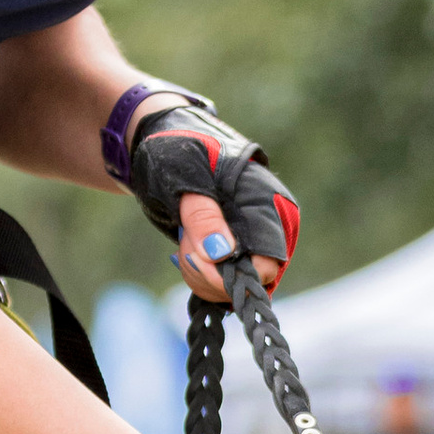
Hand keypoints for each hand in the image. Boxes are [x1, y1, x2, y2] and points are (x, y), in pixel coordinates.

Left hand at [122, 93, 297, 301]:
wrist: (163, 146)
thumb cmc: (178, 151)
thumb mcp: (185, 176)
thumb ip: (203, 214)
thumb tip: (222, 254)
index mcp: (269, 202)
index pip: (269, 261)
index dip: (234, 273)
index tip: (197, 258)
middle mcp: (268, 227)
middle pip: (255, 281)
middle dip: (213, 277)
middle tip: (184, 250)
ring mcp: (252, 241)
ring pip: (237, 287)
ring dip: (203, 277)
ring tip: (184, 245)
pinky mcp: (235, 251)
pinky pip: (225, 283)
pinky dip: (202, 279)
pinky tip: (187, 256)